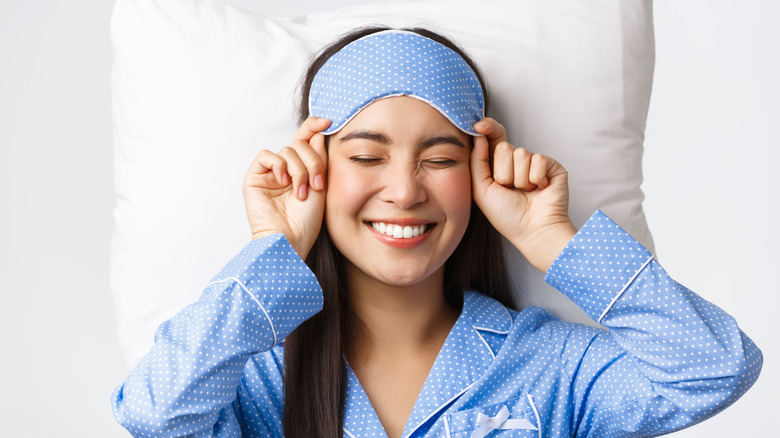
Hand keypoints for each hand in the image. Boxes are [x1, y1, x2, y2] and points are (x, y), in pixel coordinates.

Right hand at [242, 117, 330, 258]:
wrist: (290, 240)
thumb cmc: (306, 221)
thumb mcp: (321, 184)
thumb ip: (319, 157)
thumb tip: (317, 132)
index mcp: (302, 170)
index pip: (306, 141)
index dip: (314, 127)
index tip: (328, 121)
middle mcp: (285, 170)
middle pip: (300, 144)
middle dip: (313, 162)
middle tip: (317, 184)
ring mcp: (270, 174)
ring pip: (287, 150)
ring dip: (299, 169)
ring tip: (301, 192)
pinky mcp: (254, 178)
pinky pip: (267, 155)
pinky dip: (279, 166)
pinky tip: (284, 183)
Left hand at [470, 118, 577, 272]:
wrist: (533, 231)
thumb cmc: (507, 216)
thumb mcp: (481, 190)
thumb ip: (477, 162)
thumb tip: (478, 135)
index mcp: (499, 167)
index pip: (493, 140)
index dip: (487, 129)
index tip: (478, 124)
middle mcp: (517, 163)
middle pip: (503, 147)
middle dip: (503, 172)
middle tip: (510, 189)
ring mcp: (535, 163)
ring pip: (520, 153)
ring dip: (519, 179)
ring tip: (525, 192)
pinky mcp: (551, 165)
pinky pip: (537, 159)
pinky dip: (535, 178)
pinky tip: (539, 189)